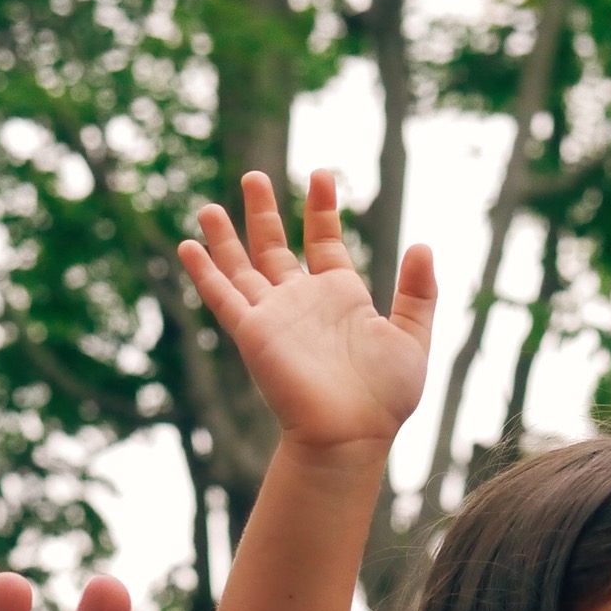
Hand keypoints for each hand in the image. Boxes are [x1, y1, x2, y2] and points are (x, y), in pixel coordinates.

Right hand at [178, 171, 435, 454]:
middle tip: (254, 176)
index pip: (325, 243)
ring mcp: (275, 317)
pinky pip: (223, 296)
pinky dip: (204, 272)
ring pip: (242, 267)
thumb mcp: (412, 338)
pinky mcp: (253, 333)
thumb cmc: (385, 398)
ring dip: (226, 237)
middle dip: (264, 212)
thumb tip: (423, 247)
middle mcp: (303, 303)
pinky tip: (188, 246)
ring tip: (211, 207)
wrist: (351, 435)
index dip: (322, 210)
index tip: (321, 176)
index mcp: (340, 298)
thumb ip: (418, 294)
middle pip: (275, 248)